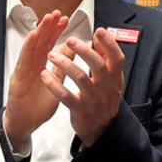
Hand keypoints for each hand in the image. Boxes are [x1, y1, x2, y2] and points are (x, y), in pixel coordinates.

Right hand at [2, 10, 68, 153]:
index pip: (49, 45)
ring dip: (39, 32)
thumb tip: (71, 49)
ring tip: (46, 19)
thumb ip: (62, 67)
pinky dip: (27, 47)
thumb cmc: (37, 105)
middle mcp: (31, 65)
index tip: (66, 19)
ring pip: (31, 48)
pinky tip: (33, 37)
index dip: (57, 31)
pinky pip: (23, 61)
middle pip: (40, 42)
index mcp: (41, 66)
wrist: (25, 124)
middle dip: (48, 27)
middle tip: (57, 13)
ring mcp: (24, 70)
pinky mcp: (18, 78)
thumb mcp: (55, 83)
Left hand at [51, 28, 127, 147]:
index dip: (110, 44)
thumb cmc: (104, 99)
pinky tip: (45, 75)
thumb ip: (106, 57)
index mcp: (114, 78)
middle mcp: (105, 87)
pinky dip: (54, 85)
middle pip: (98, 66)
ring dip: (64, 64)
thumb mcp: (111, 79)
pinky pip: (65, 96)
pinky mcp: (79, 109)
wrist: (102, 129)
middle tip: (70, 40)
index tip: (99, 31)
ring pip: (79, 78)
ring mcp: (93, 99)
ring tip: (51, 55)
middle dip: (83, 51)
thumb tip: (101, 34)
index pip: (117, 59)